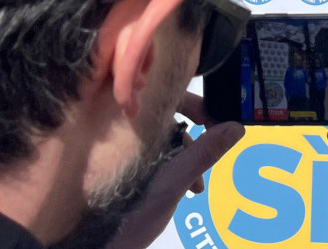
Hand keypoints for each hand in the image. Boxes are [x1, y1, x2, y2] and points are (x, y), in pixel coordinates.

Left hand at [109, 93, 244, 248]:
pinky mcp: (118, 165)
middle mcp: (119, 131)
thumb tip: (236, 127)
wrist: (91, 245)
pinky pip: (149, 153)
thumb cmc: (128, 210)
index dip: (190, 101)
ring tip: (195, 182)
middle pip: (162, 115)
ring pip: (158, 136)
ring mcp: (117, 149)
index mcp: (127, 125)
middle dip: (191, 131)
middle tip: (211, 145)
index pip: (161, 93)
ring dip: (183, 154)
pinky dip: (169, 165)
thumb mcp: (173, 181)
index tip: (211, 117)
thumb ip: (204, 153)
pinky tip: (183, 187)